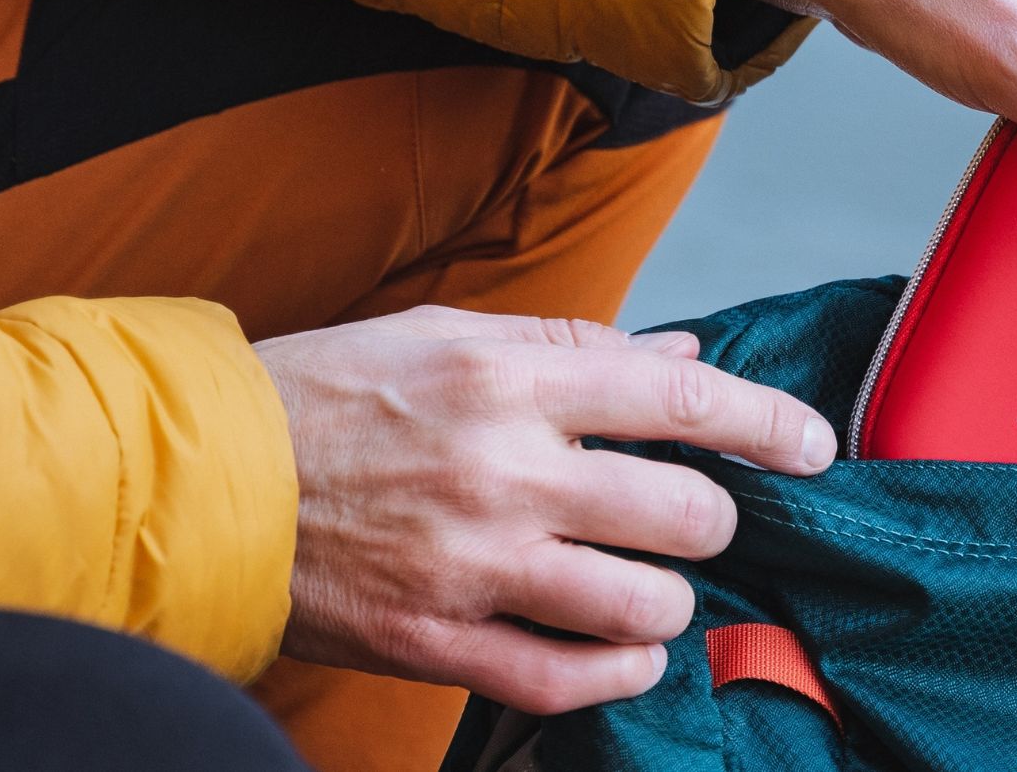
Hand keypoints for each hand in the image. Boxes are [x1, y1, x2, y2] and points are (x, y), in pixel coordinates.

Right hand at [253, 306, 833, 713]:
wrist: (203, 478)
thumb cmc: (328, 395)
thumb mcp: (447, 336)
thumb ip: (574, 348)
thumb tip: (680, 355)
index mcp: (509, 379)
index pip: (683, 400)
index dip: (770, 425)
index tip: (813, 446)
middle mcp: (503, 470)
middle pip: (685, 513)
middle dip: (708, 521)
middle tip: (687, 520)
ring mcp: (473, 564)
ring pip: (643, 604)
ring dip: (665, 600)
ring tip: (645, 586)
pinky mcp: (438, 641)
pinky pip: (568, 680)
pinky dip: (618, 672)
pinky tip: (623, 651)